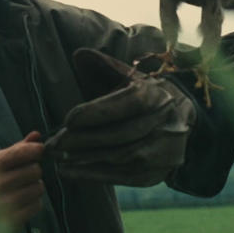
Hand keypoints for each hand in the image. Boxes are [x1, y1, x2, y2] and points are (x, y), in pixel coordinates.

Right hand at [0, 131, 44, 228]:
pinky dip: (33, 203)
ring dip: (34, 188)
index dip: (35, 149)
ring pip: (39, 187)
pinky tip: (23, 202)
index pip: (22, 152)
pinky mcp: (12, 219)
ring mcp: (5, 203)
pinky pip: (37, 205)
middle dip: (33, 171)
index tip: (38, 150)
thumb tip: (36, 135)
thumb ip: (17, 149)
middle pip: (35, 170)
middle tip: (23, 176)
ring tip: (22, 189)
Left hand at [45, 48, 196, 185]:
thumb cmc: (141, 94)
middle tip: (54, 143)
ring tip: (57, 157)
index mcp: (157, 95)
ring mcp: (165, 151)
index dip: (97, 113)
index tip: (68, 119)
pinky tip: (70, 171)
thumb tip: (80, 55)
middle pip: (122, 134)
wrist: (178, 119)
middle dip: (84, 140)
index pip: (128, 104)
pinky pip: (124, 177)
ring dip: (86, 160)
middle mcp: (165, 123)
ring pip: (122, 158)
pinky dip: (95, 175)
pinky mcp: (158, 172)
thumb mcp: (126, 75)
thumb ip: (102, 65)